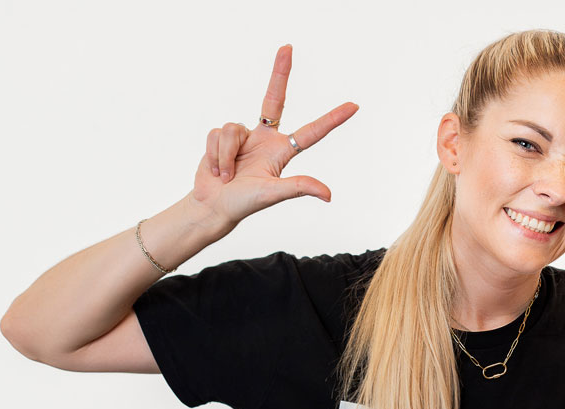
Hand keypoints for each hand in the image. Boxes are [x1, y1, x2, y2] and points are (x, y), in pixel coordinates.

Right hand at [188, 44, 359, 228]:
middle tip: (287, 47)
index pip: (312, 132)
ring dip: (226, 155)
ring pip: (233, 128)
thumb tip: (328, 195)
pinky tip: (216, 169)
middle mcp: (266, 138)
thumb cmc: (243, 203)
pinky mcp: (223, 136)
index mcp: (282, 151)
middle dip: (280, 72)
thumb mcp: (272, 194)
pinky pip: (218, 134)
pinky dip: (215, 154)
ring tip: (226, 175)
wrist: (211, 206)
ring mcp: (244, 136)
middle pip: (274, 98)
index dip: (332, 119)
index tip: (353, 106)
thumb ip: (297, 188)